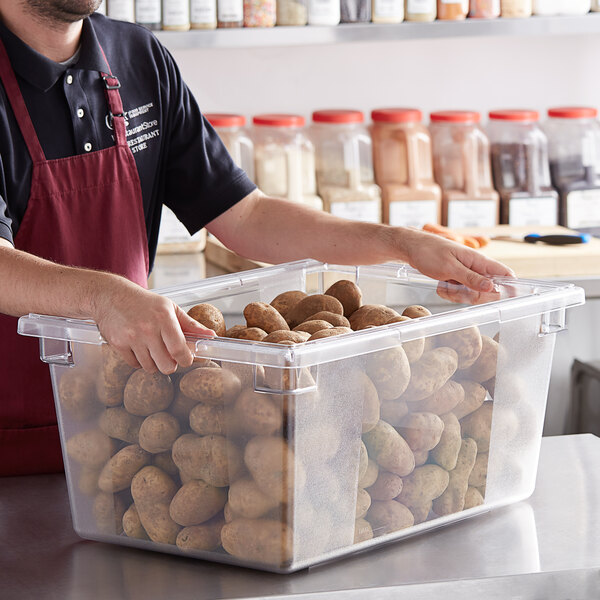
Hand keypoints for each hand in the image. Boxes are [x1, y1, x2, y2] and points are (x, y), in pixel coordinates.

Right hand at [92, 276, 214, 373]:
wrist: (111, 296)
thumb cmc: (145, 303)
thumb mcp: (170, 308)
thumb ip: (191, 325)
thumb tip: (211, 336)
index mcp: (164, 318)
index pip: (180, 350)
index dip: (186, 360)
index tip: (187, 359)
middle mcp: (148, 329)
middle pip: (166, 366)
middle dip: (171, 365)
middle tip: (169, 355)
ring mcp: (132, 338)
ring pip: (150, 367)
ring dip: (154, 362)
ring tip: (152, 348)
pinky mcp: (118, 344)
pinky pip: (135, 365)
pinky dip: (139, 361)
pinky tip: (139, 347)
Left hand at [403, 229, 514, 296]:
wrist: (412, 248)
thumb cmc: (429, 251)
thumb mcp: (449, 267)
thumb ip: (470, 278)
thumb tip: (491, 287)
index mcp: (479, 261)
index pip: (505, 274)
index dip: (509, 287)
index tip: (500, 298)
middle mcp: (476, 267)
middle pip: (488, 291)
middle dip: (472, 295)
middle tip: (456, 287)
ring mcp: (467, 274)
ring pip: (471, 294)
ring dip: (457, 294)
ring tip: (444, 283)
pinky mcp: (457, 279)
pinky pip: (459, 293)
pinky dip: (449, 292)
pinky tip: (441, 284)